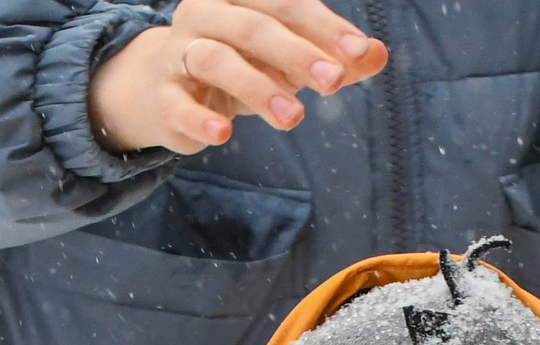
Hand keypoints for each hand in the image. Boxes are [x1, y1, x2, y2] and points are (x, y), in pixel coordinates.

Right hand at [89, 0, 388, 155]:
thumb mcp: (289, 61)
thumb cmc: (242, 67)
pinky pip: (177, 104)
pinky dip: (200, 119)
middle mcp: (205, 13)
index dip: (323, 26)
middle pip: (252, 27)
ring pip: (216, 61)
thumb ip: (333, 58)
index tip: (358, 52)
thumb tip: (378, 54)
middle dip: (297, 54)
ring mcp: (178, 52)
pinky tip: (224, 135)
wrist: (168, 91)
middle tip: (334, 84)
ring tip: (293, 119)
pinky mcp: (162, 95)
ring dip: (258, 89)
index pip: (285, 3)